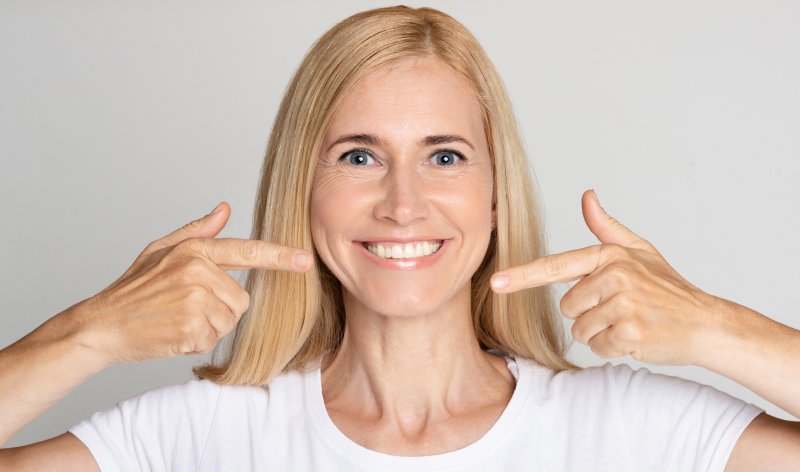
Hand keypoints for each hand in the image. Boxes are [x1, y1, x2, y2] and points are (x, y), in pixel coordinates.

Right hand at [74, 202, 312, 365]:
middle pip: (241, 298)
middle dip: (220, 308)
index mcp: (194, 250)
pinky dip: (197, 341)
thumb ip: (197, 231)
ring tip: (177, 319)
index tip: (306, 260)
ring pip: (230, 319)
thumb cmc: (132, 289)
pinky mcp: (192, 327)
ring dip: (209, 326)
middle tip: (184, 307)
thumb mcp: (161, 250)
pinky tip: (173, 332)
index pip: (247, 250)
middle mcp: (197, 271)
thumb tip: (224, 208)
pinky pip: (214, 337)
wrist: (101, 325)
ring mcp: (195, 299)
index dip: (280, 257)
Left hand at [490, 189, 719, 365]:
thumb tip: (587, 196)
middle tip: (621, 309)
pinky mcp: (629, 332)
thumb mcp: (640, 252)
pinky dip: (612, 347)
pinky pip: (597, 346)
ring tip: (629, 322)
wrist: (705, 323)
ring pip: (580, 329)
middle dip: (588, 313)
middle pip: (567, 306)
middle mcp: (614, 276)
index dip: (523, 276)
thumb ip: (608, 228)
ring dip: (600, 332)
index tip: (496, 282)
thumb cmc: (668, 288)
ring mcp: (622, 304)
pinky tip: (635, 337)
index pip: (556, 266)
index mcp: (610, 256)